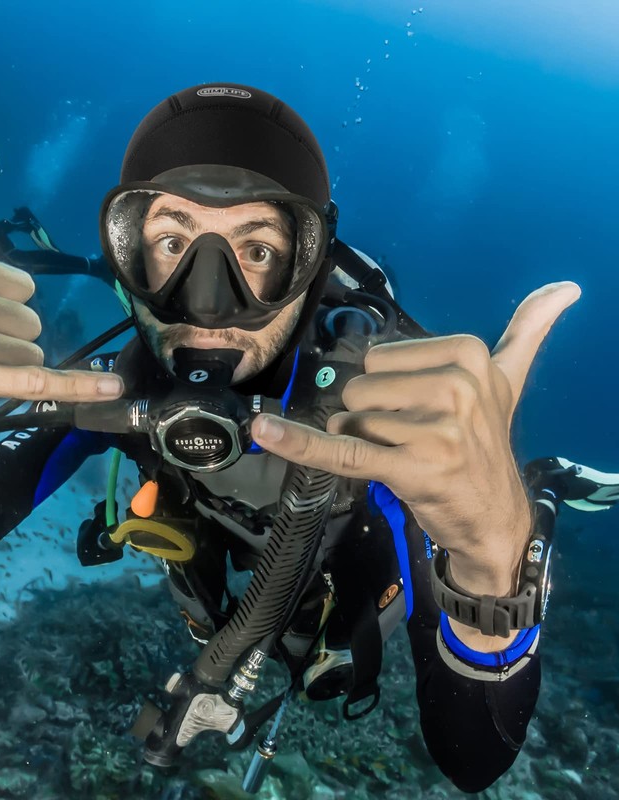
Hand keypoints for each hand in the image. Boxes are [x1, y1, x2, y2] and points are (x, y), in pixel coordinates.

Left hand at [253, 282, 579, 599]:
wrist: (496, 518)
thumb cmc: (486, 445)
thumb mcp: (510, 383)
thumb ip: (527, 332)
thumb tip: (566, 287)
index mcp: (470, 355)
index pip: (377, 358)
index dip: (387, 391)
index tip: (423, 412)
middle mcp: (456, 385)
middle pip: (359, 388)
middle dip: (371, 418)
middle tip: (411, 441)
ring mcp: (435, 428)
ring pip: (350, 420)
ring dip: (364, 443)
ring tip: (405, 458)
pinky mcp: (411, 466)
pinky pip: (342, 449)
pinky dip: (301, 443)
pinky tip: (266, 432)